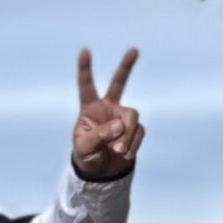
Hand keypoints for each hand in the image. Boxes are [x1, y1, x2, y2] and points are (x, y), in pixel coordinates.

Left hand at [71, 47, 144, 178]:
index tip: (84, 51)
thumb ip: (100, 135)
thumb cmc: (87, 155)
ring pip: (131, 117)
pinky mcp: (135, 129)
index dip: (85, 70)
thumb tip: (120, 126)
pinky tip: (124, 154)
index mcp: (89, 108)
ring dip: (127, 134)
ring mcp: (123, 117)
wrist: (100, 171)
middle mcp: (108, 108)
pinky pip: (138, 132)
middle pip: (119, 83)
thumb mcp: (85, 147)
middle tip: (134, 50)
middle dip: (126, 67)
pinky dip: (132, 144)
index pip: (86, 86)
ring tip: (117, 150)